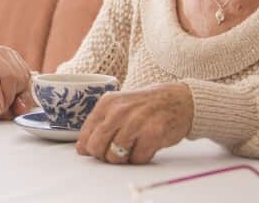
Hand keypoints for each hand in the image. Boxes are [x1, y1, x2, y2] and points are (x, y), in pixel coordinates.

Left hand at [0, 46, 34, 118]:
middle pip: (21, 78)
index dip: (7, 96)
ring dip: (18, 94)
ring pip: (26, 79)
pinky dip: (20, 90)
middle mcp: (5, 52)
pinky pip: (26, 79)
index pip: (10, 77)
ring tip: (2, 101)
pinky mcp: (17, 61)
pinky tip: (8, 95)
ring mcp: (12, 55)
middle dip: (13, 97)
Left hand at [75, 82, 193, 163]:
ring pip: (115, 157)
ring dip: (123, 159)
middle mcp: (119, 112)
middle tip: (115, 151)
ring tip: (132, 147)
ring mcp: (136, 123)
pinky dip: (140, 158)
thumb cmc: (144, 106)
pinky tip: (146, 146)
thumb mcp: (118, 106)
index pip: (86, 135)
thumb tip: (81, 149)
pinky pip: (137, 159)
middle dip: (104, 156)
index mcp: (107, 103)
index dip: (90, 148)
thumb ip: (99, 124)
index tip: (98, 149)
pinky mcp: (153, 134)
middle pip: (97, 148)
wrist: (177, 99)